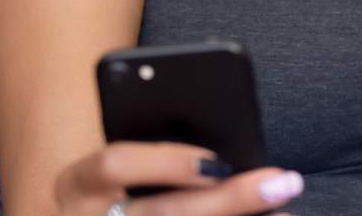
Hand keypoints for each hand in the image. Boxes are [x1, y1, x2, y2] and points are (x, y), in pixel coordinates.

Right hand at [54, 141, 303, 214]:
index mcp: (78, 185)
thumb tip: (224, 152)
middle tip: (281, 181)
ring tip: (284, 208)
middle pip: (164, 213)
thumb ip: (150, 156)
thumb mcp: (112, 172)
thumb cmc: (108, 191)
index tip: (217, 161)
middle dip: (228, 199)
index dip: (166, 162)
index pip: (114, 165)